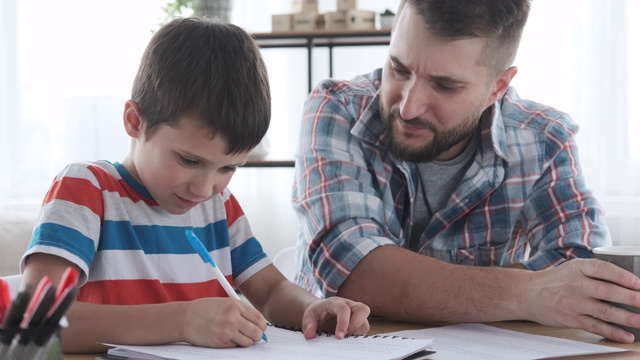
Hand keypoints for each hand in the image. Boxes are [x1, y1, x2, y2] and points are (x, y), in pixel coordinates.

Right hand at [181, 297, 267, 347]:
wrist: (186, 318)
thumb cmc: (205, 310)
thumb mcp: (225, 303)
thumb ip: (241, 311)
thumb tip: (258, 323)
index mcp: (235, 305)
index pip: (259, 318)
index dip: (262, 325)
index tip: (261, 328)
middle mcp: (233, 317)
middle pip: (257, 331)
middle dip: (257, 335)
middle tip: (253, 336)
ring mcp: (227, 330)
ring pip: (248, 342)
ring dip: (246, 341)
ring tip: (238, 336)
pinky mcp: (221, 341)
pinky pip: (236, 346)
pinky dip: (235, 344)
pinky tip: (227, 337)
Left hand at [301, 297, 369, 338]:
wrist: (320, 312)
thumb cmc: (316, 314)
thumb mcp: (308, 317)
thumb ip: (308, 325)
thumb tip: (309, 335)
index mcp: (336, 302)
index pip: (344, 309)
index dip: (343, 322)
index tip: (339, 336)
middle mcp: (349, 306)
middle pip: (363, 309)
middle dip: (357, 323)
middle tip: (346, 334)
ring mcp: (355, 314)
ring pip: (366, 320)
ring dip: (358, 331)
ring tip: (346, 337)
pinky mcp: (358, 322)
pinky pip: (364, 328)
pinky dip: (358, 335)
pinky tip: (348, 339)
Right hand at [524, 258, 639, 342]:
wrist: (528, 294)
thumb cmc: (555, 281)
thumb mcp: (573, 268)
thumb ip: (595, 272)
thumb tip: (627, 282)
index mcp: (578, 268)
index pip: (602, 270)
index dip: (622, 276)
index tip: (638, 283)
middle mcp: (576, 285)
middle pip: (606, 291)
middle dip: (630, 298)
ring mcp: (573, 303)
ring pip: (604, 311)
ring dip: (626, 317)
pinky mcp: (572, 319)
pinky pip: (595, 326)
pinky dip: (613, 332)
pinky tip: (626, 335)